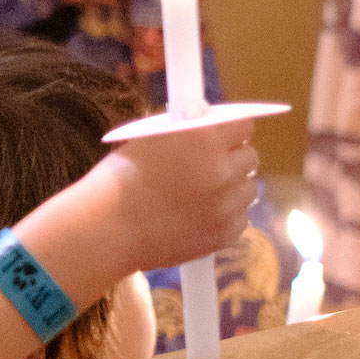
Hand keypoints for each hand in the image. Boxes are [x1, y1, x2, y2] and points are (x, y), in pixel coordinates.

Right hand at [88, 119, 257, 274]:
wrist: (109, 227)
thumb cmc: (121, 177)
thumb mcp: (150, 137)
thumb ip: (187, 130)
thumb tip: (209, 124)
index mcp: (205, 139)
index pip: (243, 126)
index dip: (230, 130)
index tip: (219, 136)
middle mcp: (224, 171)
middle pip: (250, 158)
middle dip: (232, 158)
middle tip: (207, 165)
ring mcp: (227, 206)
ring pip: (247, 190)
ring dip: (230, 188)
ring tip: (199, 194)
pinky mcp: (225, 234)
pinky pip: (239, 219)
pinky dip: (224, 216)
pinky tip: (196, 215)